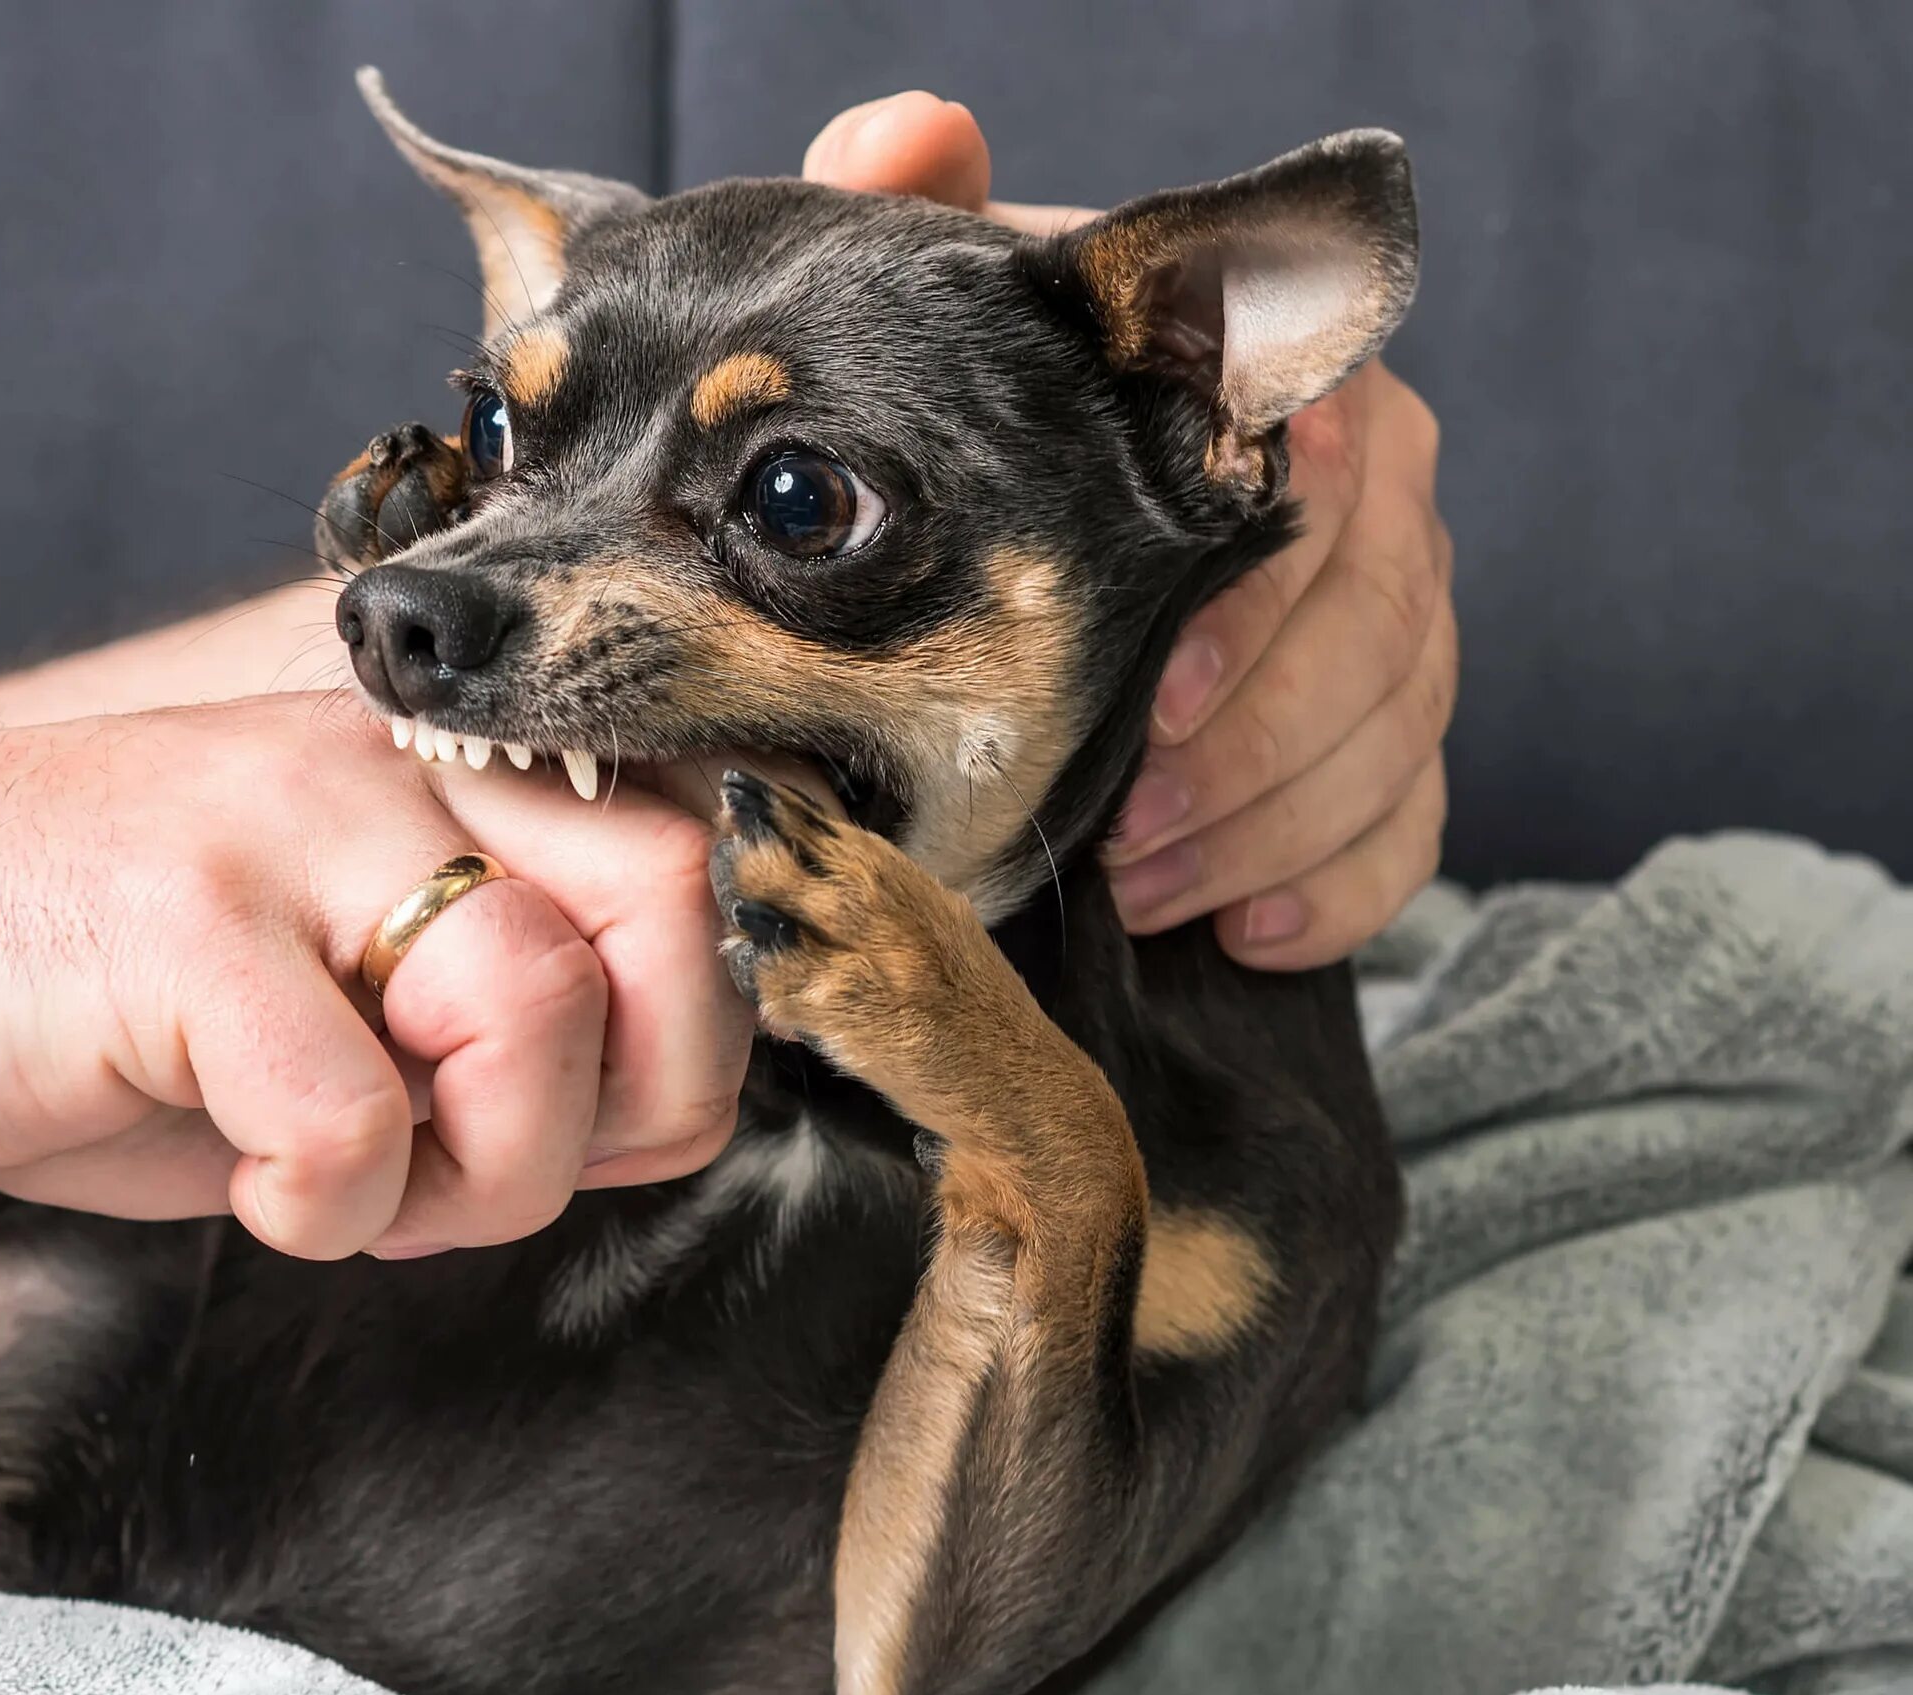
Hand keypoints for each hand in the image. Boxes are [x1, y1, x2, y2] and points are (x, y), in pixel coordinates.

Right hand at [0, 697, 744, 1258]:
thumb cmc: (63, 987)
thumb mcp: (314, 991)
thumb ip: (489, 1029)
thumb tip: (661, 1116)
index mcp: (432, 774)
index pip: (695, 866)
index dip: (680, 1038)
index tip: (575, 1125)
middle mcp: (384, 769)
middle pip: (676, 905)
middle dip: (630, 1096)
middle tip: (487, 1164)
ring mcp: (283, 831)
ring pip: (538, 1011)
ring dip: (472, 1175)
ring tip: (341, 1182)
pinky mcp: (183, 925)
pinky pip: (355, 1120)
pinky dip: (322, 1209)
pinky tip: (243, 1185)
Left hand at [804, 93, 1456, 968]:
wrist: (1020, 520)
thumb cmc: (1000, 418)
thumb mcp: (959, 325)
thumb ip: (931, 220)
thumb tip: (914, 133)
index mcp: (1295, 396)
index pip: (1339, 489)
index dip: (1259, 613)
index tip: (1160, 706)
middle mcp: (1380, 499)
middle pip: (1386, 628)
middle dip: (1260, 752)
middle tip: (1133, 837)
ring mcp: (1396, 620)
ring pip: (1400, 733)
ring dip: (1274, 832)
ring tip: (1145, 891)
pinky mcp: (1390, 734)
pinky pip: (1411, 823)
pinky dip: (1335, 888)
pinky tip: (1239, 932)